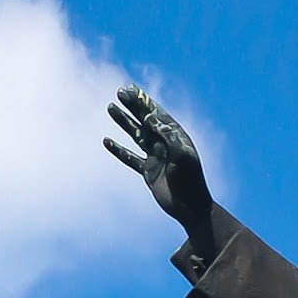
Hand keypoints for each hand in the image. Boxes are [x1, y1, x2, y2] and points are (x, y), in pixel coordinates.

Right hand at [104, 86, 217, 249]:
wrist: (190, 207)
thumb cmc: (190, 180)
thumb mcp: (182, 154)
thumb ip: (167, 135)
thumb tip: (150, 118)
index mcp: (176, 136)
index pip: (157, 114)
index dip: (144, 101)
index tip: (131, 90)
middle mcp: (165, 143)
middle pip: (145, 120)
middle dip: (132, 106)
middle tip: (119, 92)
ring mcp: (155, 156)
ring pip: (135, 135)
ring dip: (123, 122)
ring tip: (110, 108)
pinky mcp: (148, 171)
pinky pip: (130, 158)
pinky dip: (118, 150)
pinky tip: (107, 141)